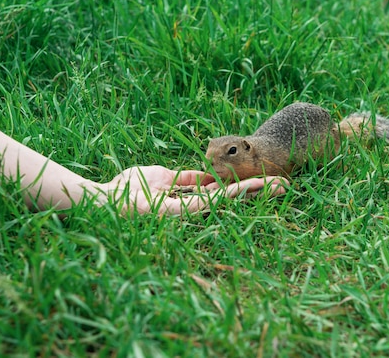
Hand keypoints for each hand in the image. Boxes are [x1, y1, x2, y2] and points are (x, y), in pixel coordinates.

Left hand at [102, 165, 287, 215]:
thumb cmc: (127, 189)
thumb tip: (207, 176)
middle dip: (257, 194)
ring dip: (255, 193)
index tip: (262, 181)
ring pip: (229, 201)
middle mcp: (193, 209)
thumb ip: (185, 178)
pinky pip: (216, 200)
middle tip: (283, 187)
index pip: (220, 194)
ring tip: (279, 187)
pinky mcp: (185, 212)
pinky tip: (256, 188)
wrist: (105, 200)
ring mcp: (190, 212)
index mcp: (187, 200)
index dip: (242, 187)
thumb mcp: (161, 177)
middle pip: (231, 201)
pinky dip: (237, 193)